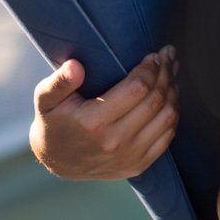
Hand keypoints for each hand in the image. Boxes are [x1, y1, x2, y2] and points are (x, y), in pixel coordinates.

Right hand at [29, 48, 177, 181]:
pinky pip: (167, 136)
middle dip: (165, 73)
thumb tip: (76, 66)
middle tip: (168, 54)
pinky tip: (170, 96)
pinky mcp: (138, 165)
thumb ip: (59, 82)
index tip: (153, 54)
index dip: (150, 68)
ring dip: (173, 90)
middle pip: (155, 100)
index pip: (137, 88)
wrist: (56, 162)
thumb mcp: (45, 100)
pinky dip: (173, 113)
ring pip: (167, 117)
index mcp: (93, 123)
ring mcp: (129, 157)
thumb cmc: (53, 122)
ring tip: (171, 71)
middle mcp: (115, 142)